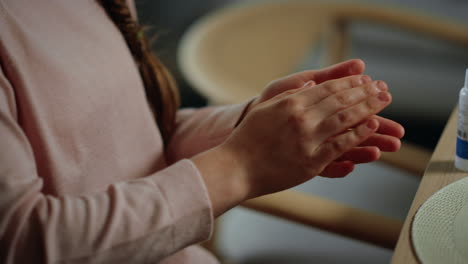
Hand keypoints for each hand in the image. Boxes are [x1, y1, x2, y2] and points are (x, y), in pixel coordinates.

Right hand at [222, 74, 391, 198]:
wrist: (236, 167)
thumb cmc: (247, 138)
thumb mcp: (265, 108)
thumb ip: (289, 96)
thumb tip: (310, 87)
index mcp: (291, 102)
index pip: (328, 87)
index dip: (350, 82)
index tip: (366, 78)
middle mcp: (302, 117)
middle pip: (341, 100)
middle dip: (365, 92)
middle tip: (383, 88)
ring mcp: (308, 139)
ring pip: (345, 119)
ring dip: (368, 109)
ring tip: (384, 101)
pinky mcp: (311, 161)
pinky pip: (341, 146)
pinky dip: (359, 135)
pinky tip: (373, 126)